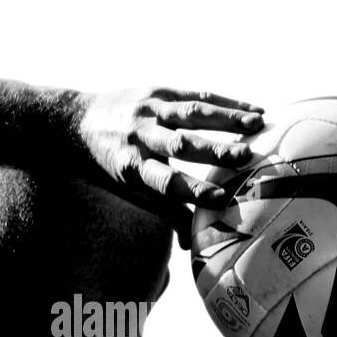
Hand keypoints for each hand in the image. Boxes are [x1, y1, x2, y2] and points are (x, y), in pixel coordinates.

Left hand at [75, 87, 263, 246]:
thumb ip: (164, 211)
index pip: (165, 182)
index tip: (221, 199)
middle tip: (246, 157)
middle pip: (181, 144)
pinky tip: (254, 109)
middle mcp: (140, 137)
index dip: (192, 191)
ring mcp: (149, 111)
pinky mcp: (158, 92)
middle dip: (214, 151)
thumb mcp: (130, 191)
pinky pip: (197, 95)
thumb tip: (191, 244)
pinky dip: (227, 102)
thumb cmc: (111, 167)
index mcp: (131, 167)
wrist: (76, 124)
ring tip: (259, 125)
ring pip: (192, 113)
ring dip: (227, 118)